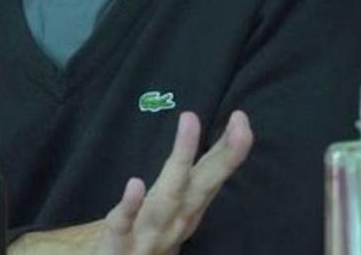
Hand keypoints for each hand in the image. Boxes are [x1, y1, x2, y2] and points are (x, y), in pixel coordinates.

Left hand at [11, 110, 253, 254]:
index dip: (226, 149)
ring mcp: (149, 235)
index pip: (209, 176)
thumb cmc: (140, 241)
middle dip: (224, 156)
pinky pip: (123, 224)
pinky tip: (135, 182)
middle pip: (202, 186)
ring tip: (190, 119)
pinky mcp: (119, 245)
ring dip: (181, 158)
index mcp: (185, 211)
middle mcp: (175, 223)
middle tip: (242, 124)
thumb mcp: (164, 213)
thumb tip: (196, 157)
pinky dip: (130, 205)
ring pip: (168, 197)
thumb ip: (179, 185)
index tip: (241, 118)